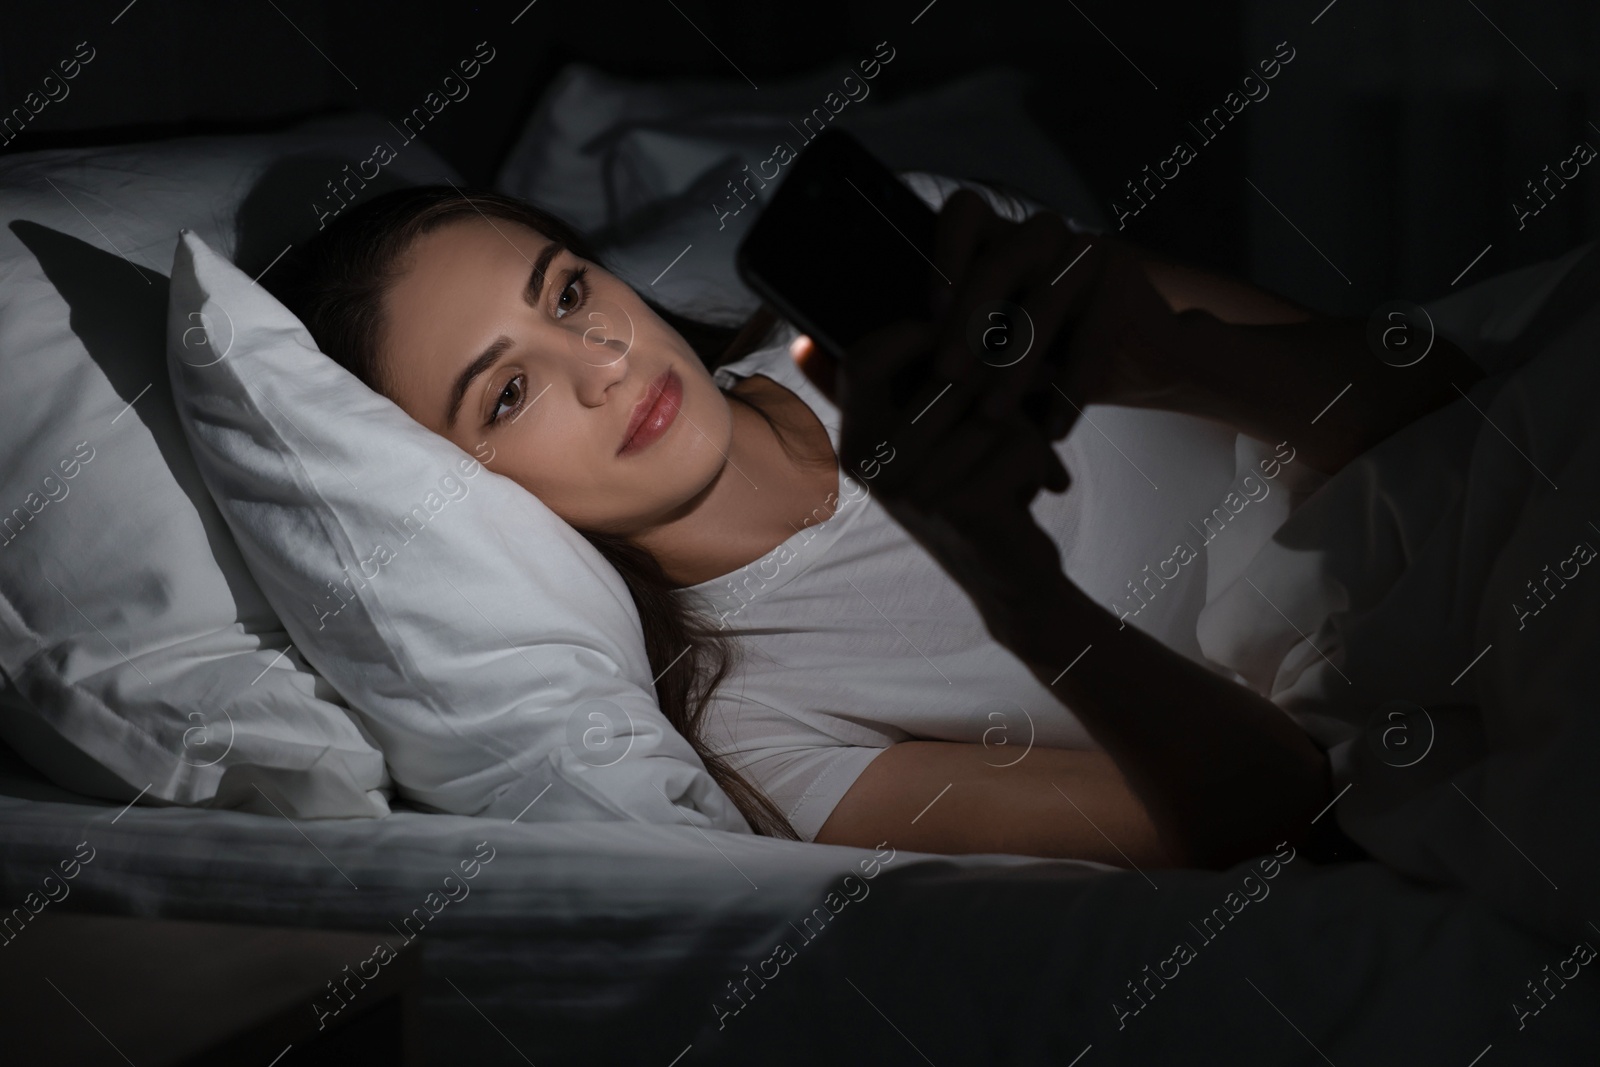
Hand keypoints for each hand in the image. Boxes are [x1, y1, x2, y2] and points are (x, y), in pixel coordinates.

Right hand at [790, 189, 1176, 644]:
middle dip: (1000, 384)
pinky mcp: (962, 509)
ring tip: (1020, 465)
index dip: (909, 334)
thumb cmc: (977, 489)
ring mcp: (915, 492)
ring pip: (992, 409)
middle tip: (1023, 408)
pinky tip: (1038, 490)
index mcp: (856, 446)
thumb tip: (807, 340)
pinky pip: (1018, 443)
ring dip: (1028, 431)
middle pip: (946, 377)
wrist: (1011, 581)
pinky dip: (1043, 461)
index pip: (861, 364)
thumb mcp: (927, 436)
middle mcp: (876, 470)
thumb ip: (884, 386)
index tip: (948, 336)